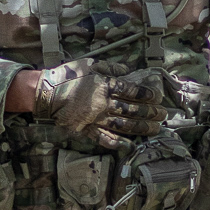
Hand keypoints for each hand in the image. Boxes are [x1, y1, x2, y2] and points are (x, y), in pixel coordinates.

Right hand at [34, 58, 165, 147]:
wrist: (45, 92)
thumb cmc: (67, 75)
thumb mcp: (89, 64)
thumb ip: (110, 67)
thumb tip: (127, 70)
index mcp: (105, 85)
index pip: (132, 91)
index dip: (147, 94)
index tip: (158, 97)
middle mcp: (103, 103)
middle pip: (132, 109)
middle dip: (150, 113)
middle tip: (163, 115)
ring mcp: (95, 118)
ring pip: (123, 125)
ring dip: (141, 128)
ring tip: (155, 130)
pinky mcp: (85, 129)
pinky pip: (103, 138)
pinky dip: (117, 143)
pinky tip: (130, 146)